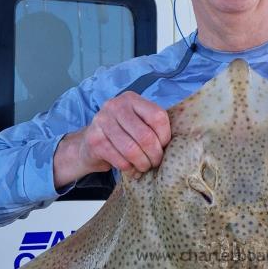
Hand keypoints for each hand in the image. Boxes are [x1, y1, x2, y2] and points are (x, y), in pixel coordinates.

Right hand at [54, 93, 170, 187]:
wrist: (89, 144)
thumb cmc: (122, 135)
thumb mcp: (138, 123)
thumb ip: (153, 126)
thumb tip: (178, 143)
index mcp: (131, 99)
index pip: (157, 117)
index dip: (165, 137)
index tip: (163, 147)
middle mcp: (115, 106)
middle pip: (145, 136)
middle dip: (154, 155)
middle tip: (155, 163)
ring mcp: (102, 121)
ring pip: (132, 150)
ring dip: (142, 164)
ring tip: (144, 167)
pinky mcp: (94, 140)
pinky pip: (119, 159)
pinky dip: (129, 168)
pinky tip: (131, 169)